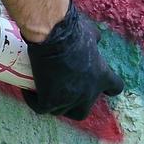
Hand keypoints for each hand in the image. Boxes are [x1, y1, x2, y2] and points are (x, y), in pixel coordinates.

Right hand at [21, 0, 124, 120]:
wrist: (52, 37)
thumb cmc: (72, 31)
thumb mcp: (92, 33)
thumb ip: (95, 39)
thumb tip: (96, 39)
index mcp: (102, 77)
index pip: (115, 88)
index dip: (107, 87)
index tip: (97, 84)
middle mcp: (88, 93)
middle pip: (83, 111)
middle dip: (74, 106)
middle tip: (64, 94)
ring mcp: (68, 100)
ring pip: (60, 111)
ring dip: (53, 104)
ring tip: (43, 91)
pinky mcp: (49, 102)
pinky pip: (40, 108)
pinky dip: (33, 101)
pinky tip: (28, 92)